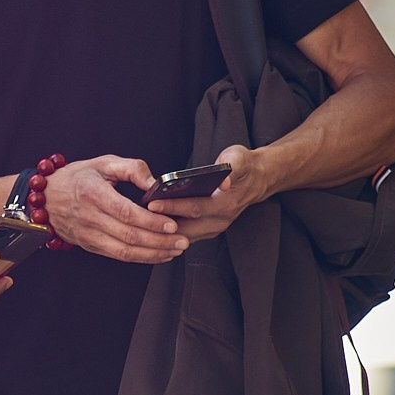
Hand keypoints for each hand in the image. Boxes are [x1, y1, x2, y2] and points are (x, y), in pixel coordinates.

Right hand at [44, 155, 189, 262]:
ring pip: (125, 251)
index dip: (151, 221)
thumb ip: (132, 168)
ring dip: (153, 254)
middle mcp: (89, 217)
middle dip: (159, 241)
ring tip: (175, 250)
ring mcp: (89, 235)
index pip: (126, 213)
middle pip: (129, 235)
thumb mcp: (103, 163)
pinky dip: (141, 258)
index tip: (172, 223)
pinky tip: (158, 254)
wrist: (46, 198)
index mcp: (93, 194)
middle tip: (182, 241)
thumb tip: (155, 183)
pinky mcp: (90, 246)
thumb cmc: (77, 178)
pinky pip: (118, 256)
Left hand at [144, 146, 268, 242]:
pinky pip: (185, 236)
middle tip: (137, 217)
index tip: (152, 203)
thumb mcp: (240, 158)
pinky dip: (169, 234)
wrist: (257, 180)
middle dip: (161, 225)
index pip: (195, 208)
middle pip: (185, 228)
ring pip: (184, 236)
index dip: (172, 207)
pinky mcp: (208, 230)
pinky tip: (152, 226)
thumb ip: (233, 166)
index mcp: (226, 203)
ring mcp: (214, 228)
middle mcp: (220, 220)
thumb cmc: (244, 166)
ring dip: (163, 232)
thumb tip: (224, 180)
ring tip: (140, 222)